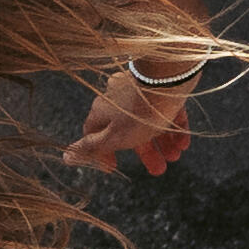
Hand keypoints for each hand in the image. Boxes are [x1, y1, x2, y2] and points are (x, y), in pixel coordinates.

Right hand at [74, 67, 192, 177]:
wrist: (169, 78)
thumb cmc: (139, 112)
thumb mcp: (113, 137)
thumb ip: (91, 148)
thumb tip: (65, 157)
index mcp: (102, 111)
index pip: (95, 135)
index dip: (103, 153)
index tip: (115, 167)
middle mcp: (118, 99)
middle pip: (128, 131)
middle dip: (145, 153)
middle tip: (159, 170)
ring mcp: (140, 92)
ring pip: (149, 122)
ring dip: (162, 143)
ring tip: (175, 157)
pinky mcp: (161, 87)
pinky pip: (165, 111)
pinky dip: (173, 127)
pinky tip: (182, 142)